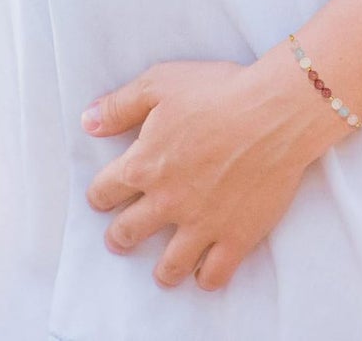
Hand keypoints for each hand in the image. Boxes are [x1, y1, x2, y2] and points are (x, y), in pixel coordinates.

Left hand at [81, 47, 345, 290]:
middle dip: (120, 236)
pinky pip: (213, 275)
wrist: (274, 112)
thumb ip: (119, 105)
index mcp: (144, 165)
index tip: (104, 196)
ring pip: (168, 266)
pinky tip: (204, 272)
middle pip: (128, 233)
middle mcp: (166, 201)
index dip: (101, 194)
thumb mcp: (160, 83)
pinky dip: (205, 278)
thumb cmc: (218, 91)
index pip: (104, 192)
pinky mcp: (235, 237)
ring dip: (161, 269)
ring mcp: (201, 224)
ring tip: (162, 268)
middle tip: (122, 236)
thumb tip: (87, 122)